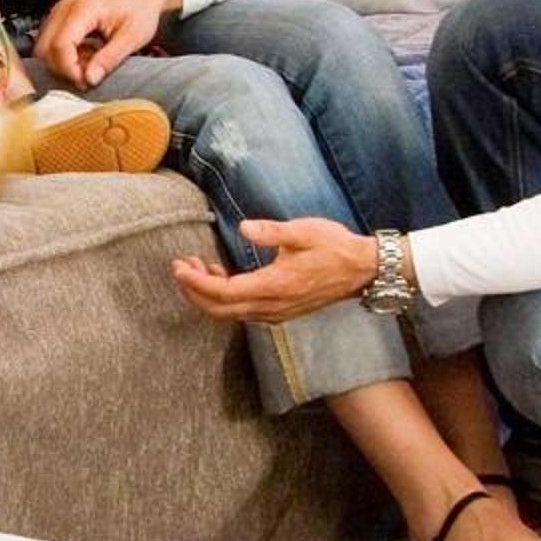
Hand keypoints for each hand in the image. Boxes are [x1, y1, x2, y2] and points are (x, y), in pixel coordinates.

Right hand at [34, 0, 179, 87]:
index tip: (85, 82)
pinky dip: (64, 55)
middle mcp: (67, 7)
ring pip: (44, 46)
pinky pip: (51, 41)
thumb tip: (90, 79)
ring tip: (89, 64)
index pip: (60, 46)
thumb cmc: (141, 7)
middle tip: (86, 77)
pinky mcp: (63, 16)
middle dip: (62, 69)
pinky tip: (86, 55)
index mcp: (83, 9)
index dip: (69, 69)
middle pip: (45, 48)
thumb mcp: (132, 37)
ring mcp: (62, 10)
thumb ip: (109, 59)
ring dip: (62, 62)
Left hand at [171, 218, 379, 326]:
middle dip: (194, 291)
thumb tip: (244, 228)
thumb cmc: (334, 247)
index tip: (178, 267)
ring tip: (196, 266)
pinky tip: (221, 275)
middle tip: (180, 267)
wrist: (362, 270)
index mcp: (274, 286)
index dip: (196, 282)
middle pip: (220, 310)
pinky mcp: (280, 312)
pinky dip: (225, 298)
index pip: (223, 292)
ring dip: (208, 294)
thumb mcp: (303, 231)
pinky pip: (244, 311)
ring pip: (231, 313)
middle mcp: (272, 306)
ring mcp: (276, 313)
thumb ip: (271, 232)